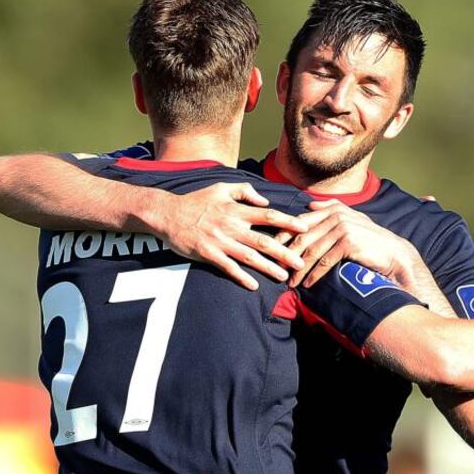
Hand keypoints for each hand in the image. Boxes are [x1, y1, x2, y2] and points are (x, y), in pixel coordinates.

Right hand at [152, 183, 306, 290]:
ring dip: (268, 267)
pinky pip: (228, 268)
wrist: (168, 214)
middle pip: (264, 240)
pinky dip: (242, 277)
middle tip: (300, 262)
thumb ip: (245, 191)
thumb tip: (265, 200)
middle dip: (285, 252)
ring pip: (250, 257)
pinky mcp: (208, 254)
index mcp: (236, 210)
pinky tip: (254, 285)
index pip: (269, 216)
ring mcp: (220, 242)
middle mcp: (232, 226)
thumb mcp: (221, 187)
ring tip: (283, 276)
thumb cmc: (196, 201)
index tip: (305, 228)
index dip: (288, 222)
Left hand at [282, 199, 420, 288]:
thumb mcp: (352, 219)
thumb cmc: (370, 240)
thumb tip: (310, 204)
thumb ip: (331, 209)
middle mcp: (336, 216)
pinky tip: (307, 284)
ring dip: (299, 269)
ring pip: (312, 251)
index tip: (272, 250)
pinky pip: (325, 261)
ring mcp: (342, 228)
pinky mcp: (348, 242)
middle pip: (303, 236)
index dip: (284, 236)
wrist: (394, 254)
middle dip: (288, 255)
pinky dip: (314, 275)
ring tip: (290, 282)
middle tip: (277, 270)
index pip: (301, 222)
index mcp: (333, 210)